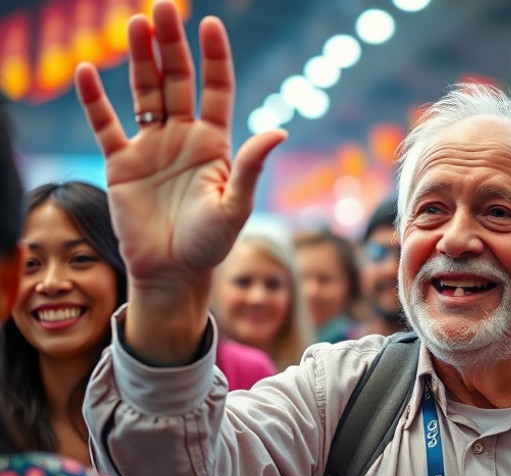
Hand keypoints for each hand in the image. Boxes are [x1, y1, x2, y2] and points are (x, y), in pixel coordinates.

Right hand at [75, 1, 285, 282]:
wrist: (171, 272)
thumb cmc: (210, 244)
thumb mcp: (235, 207)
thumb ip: (249, 168)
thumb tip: (278, 130)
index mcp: (214, 143)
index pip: (217, 89)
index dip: (214, 58)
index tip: (210, 25)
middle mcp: (183, 137)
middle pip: (177, 81)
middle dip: (171, 46)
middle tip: (163, 8)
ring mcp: (151, 147)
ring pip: (144, 93)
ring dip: (139, 59)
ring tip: (134, 23)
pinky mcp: (121, 163)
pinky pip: (106, 125)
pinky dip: (95, 101)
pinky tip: (88, 72)